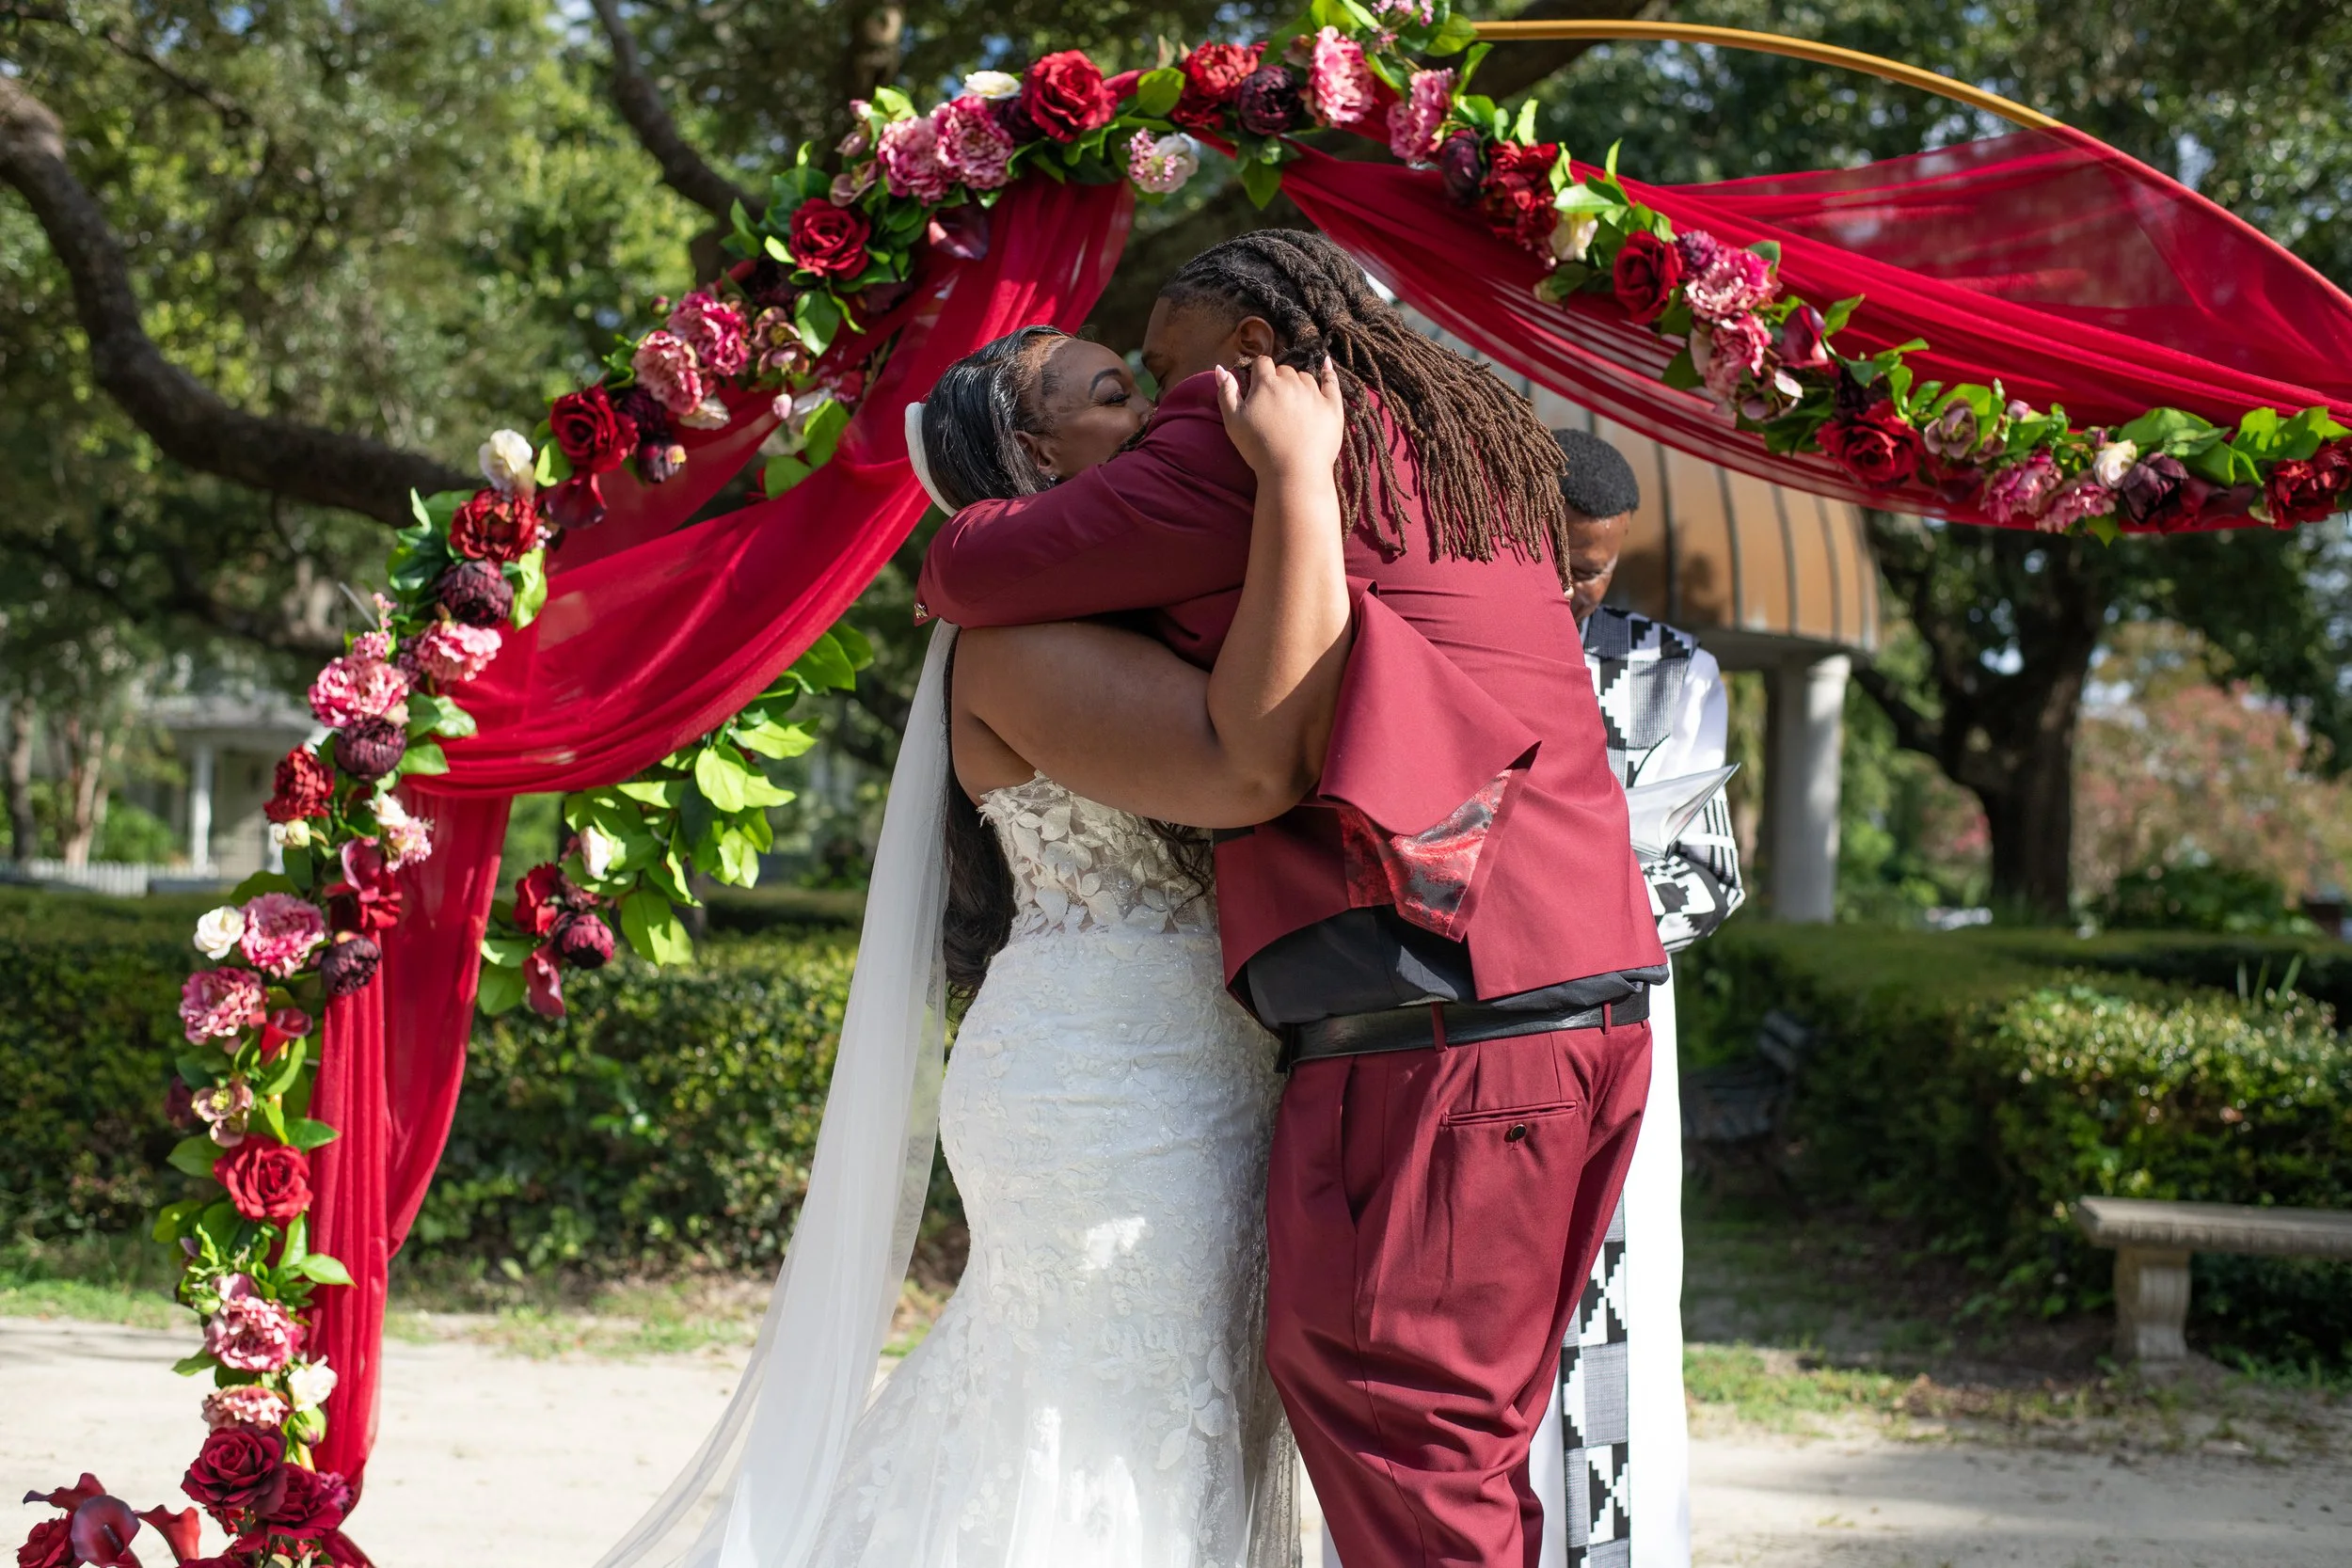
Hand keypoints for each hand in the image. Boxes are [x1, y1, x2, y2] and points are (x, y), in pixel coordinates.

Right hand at [1215, 354, 1344, 482]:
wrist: (1293, 472)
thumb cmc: (1259, 449)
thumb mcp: (1233, 422)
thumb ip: (1226, 393)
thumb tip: (1220, 368)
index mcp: (1266, 384)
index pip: (1262, 363)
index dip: (1259, 373)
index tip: (1258, 386)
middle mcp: (1291, 382)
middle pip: (1284, 370)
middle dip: (1279, 380)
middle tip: (1275, 403)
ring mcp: (1314, 393)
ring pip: (1305, 377)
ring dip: (1298, 384)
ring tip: (1294, 404)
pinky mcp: (1332, 406)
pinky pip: (1331, 381)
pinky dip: (1328, 372)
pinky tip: (1326, 364)